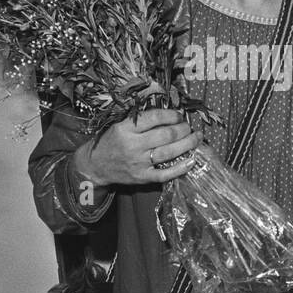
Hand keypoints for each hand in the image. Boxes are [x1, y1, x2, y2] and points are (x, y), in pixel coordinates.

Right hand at [73, 108, 200, 186]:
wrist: (96, 165)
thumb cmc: (112, 142)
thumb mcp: (120, 125)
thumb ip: (141, 121)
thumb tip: (170, 115)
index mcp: (125, 128)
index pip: (154, 118)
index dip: (171, 115)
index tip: (179, 115)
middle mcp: (133, 145)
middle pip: (166, 135)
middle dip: (183, 129)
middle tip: (189, 127)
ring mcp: (138, 163)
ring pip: (169, 152)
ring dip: (187, 144)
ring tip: (196, 138)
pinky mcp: (142, 177)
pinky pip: (165, 174)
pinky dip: (181, 168)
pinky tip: (192, 160)